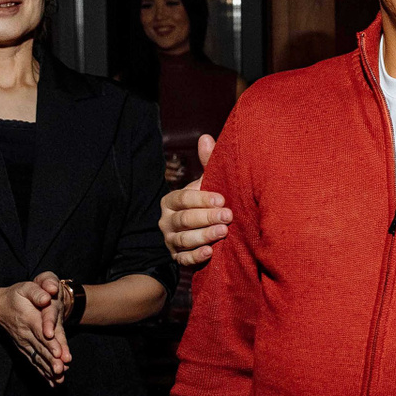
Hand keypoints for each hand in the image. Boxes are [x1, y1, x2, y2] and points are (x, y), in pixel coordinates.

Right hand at [0, 274, 71, 382]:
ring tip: (58, 380)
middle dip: (51, 360)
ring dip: (48, 369)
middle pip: (41, 348)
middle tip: (61, 371)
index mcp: (29, 319)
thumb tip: (46, 297)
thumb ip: (37, 291)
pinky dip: (42, 372)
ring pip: (38, 357)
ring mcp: (25, 343)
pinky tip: (52, 382)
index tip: (59, 354)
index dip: (51, 343)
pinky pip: (34, 361)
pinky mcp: (24, 348)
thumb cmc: (17, 295)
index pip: (41, 332)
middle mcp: (26, 334)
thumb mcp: (26, 288)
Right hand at [161, 135, 228, 265]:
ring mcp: (171, 240)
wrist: (209, 230)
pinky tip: (210, 252)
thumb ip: (209, 163)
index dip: (201, 199)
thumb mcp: (210, 182)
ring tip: (223, 232)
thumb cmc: (210, 201)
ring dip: (203, 236)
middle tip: (228, 216)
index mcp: (172, 200)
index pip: (182, 198)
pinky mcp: (178, 257)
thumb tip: (205, 137)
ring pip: (183, 239)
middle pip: (183, 219)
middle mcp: (167, 221)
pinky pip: (183, 259)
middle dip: (206, 217)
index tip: (222, 199)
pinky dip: (195, 256)